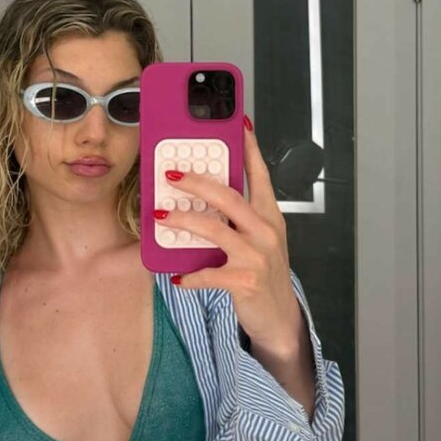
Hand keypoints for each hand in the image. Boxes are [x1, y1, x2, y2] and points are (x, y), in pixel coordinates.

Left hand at [159, 117, 301, 354]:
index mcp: (269, 217)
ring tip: (161, 215)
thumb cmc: (264, 275)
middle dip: (197, 183)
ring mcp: (256, 257)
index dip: (249, 148)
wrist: (279, 317)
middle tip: (172, 174)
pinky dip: (190, 276)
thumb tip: (205, 199)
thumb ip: (240, 219)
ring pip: (214, 230)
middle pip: (229, 197)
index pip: (260, 175)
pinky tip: (178, 276)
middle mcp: (266, 232)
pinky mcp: (244, 282)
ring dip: (183, 221)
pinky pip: (208, 274)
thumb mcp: (259, 241)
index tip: (239, 123)